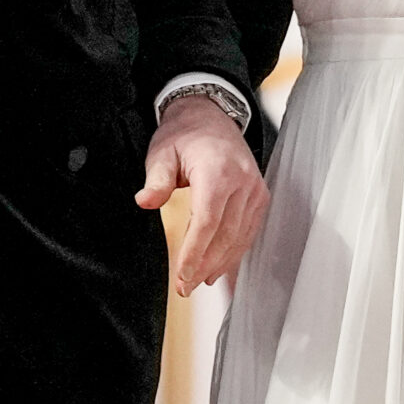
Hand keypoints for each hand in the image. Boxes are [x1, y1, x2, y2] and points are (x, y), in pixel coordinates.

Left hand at [138, 94, 267, 295]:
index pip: (207, 223)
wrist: (211, 116)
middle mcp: (242, 182)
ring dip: (221, 263)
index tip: (182, 277)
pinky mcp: (259, 196)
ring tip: (199, 281)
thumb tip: (144, 201)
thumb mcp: (162, 152)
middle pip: (225, 236)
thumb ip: (156, 180)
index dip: (195, 254)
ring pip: (240, 237)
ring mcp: (255, 190)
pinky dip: (235, 251)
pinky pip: (249, 230)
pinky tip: (219, 267)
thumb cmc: (185, 135)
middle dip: (204, 265)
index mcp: (218, 172)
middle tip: (185, 287)